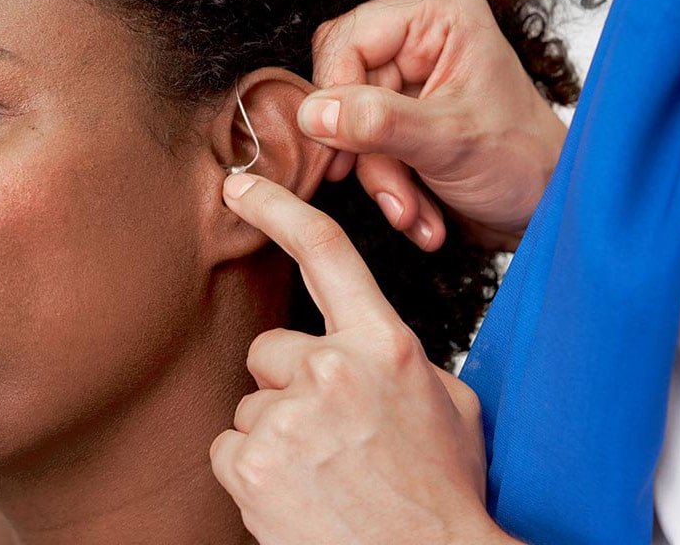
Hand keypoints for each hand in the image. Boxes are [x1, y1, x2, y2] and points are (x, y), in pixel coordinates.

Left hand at [209, 173, 515, 544]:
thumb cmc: (442, 494)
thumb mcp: (451, 406)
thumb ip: (401, 359)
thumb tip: (371, 348)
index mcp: (384, 346)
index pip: (327, 252)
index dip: (278, 208)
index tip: (240, 185)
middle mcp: (332, 371)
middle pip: (270, 347)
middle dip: (288, 383)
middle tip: (329, 432)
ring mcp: (287, 419)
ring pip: (251, 406)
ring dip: (276, 435)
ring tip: (323, 474)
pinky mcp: (251, 468)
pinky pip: (229, 449)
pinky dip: (253, 473)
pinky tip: (297, 494)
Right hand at [300, 0, 566, 251]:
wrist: (546, 205)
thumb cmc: (522, 162)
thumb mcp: (448, 143)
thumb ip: (379, 124)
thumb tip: (315, 113)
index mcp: (439, 14)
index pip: (348, 40)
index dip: (337, 99)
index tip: (344, 153)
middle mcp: (420, 32)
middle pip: (344, 82)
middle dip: (366, 150)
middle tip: (394, 196)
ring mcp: (410, 71)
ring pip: (348, 121)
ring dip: (379, 177)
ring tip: (412, 213)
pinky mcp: (402, 109)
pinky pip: (363, 142)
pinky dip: (386, 183)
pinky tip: (418, 211)